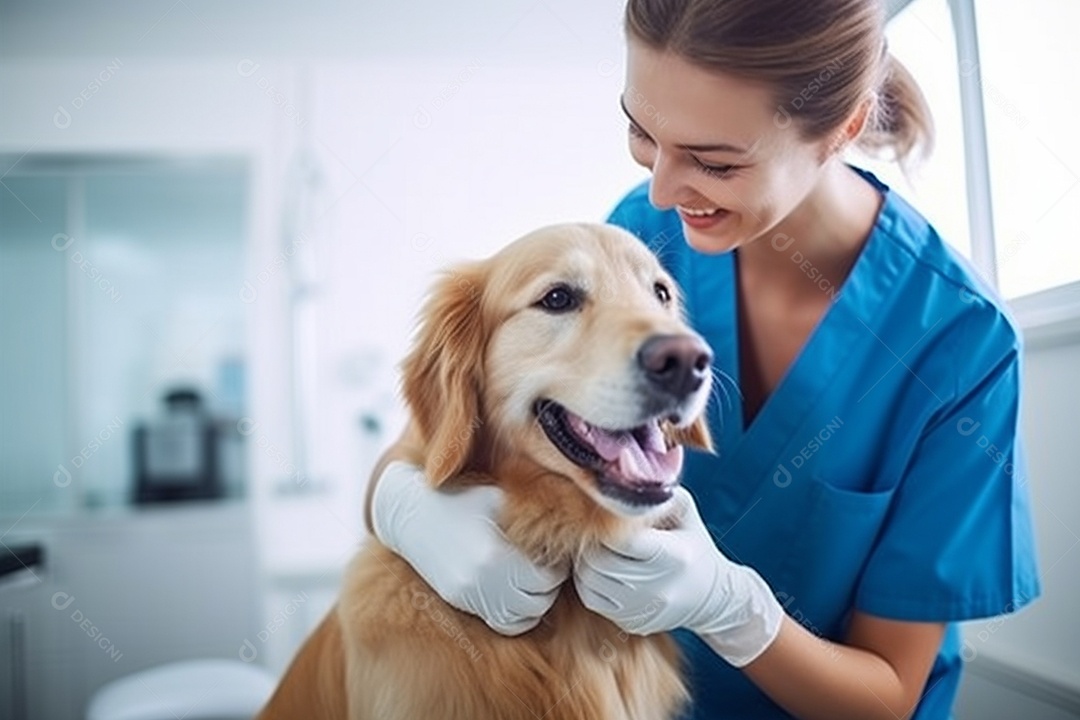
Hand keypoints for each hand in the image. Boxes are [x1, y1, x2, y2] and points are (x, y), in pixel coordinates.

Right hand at [372, 461, 567, 634]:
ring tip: (525, 572)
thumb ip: (536, 509)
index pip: (551, 577)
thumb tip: (581, 513)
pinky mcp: (462, 601)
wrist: (414, 512)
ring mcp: (470, 594)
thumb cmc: (467, 498)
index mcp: (497, 554)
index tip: (548, 548)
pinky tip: (512, 587)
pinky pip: (504, 622)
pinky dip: (516, 612)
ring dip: (534, 598)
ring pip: (525, 616)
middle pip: (541, 598)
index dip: (556, 563)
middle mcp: (482, 580)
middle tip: (539, 560)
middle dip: (547, 581)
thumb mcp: (502, 497)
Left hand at [574, 486, 783, 666]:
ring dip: (586, 562)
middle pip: (600, 563)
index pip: (623, 540)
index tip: (607, 518)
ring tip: (598, 549)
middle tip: (595, 532)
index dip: (607, 526)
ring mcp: (643, 609)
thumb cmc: (694, 547)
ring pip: (589, 582)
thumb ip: (659, 493)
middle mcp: (657, 587)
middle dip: (592, 544)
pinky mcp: (632, 622)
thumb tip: (629, 470)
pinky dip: (588, 582)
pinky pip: (592, 600)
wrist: (713, 599)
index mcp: (673, 556)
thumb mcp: (686, 513)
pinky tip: (600, 570)